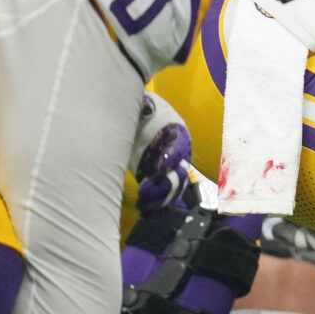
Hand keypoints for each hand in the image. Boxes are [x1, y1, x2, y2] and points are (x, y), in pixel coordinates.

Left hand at [132, 94, 200, 213]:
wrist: (135, 118)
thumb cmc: (142, 110)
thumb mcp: (144, 105)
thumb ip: (145, 105)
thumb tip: (146, 107)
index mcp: (177, 133)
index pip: (178, 147)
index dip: (172, 157)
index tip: (160, 166)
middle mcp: (177, 153)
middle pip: (179, 172)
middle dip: (165, 184)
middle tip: (145, 191)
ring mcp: (167, 167)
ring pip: (173, 187)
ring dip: (160, 197)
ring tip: (143, 203)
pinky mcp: (155, 177)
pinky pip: (163, 193)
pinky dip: (156, 203)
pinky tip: (144, 208)